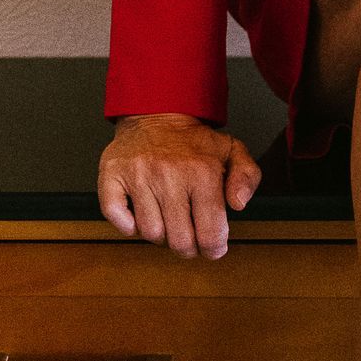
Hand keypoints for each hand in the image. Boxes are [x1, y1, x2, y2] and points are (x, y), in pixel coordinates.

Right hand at [97, 112, 260, 260]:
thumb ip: (247, 177)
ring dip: (161, 235)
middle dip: (189, 248)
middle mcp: (169, 174)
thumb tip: (237, 205)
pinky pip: (117, 217)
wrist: (157, 111)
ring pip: (151, 233)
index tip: (213, 247)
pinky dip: (128, 224)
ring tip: (168, 219)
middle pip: (180, 241)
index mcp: (202, 172)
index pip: (210, 233)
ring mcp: (138, 175)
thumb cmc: (194, 141)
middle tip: (190, 238)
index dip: (214, 249)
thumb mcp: (232, 151)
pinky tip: (140, 214)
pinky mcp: (113, 175)